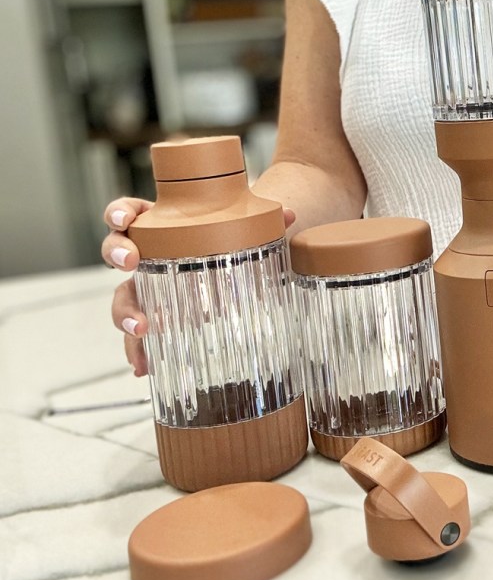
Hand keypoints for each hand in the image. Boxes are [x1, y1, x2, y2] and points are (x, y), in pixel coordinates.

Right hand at [101, 198, 295, 376]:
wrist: (235, 265)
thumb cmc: (229, 241)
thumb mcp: (245, 231)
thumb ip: (263, 222)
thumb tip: (290, 216)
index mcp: (161, 226)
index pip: (130, 212)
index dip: (119, 214)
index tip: (124, 222)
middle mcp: (147, 255)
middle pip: (114, 252)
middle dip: (115, 255)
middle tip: (129, 265)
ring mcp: (149, 287)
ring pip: (123, 298)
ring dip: (124, 314)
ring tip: (140, 331)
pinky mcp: (157, 316)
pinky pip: (139, 334)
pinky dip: (138, 351)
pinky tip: (143, 368)